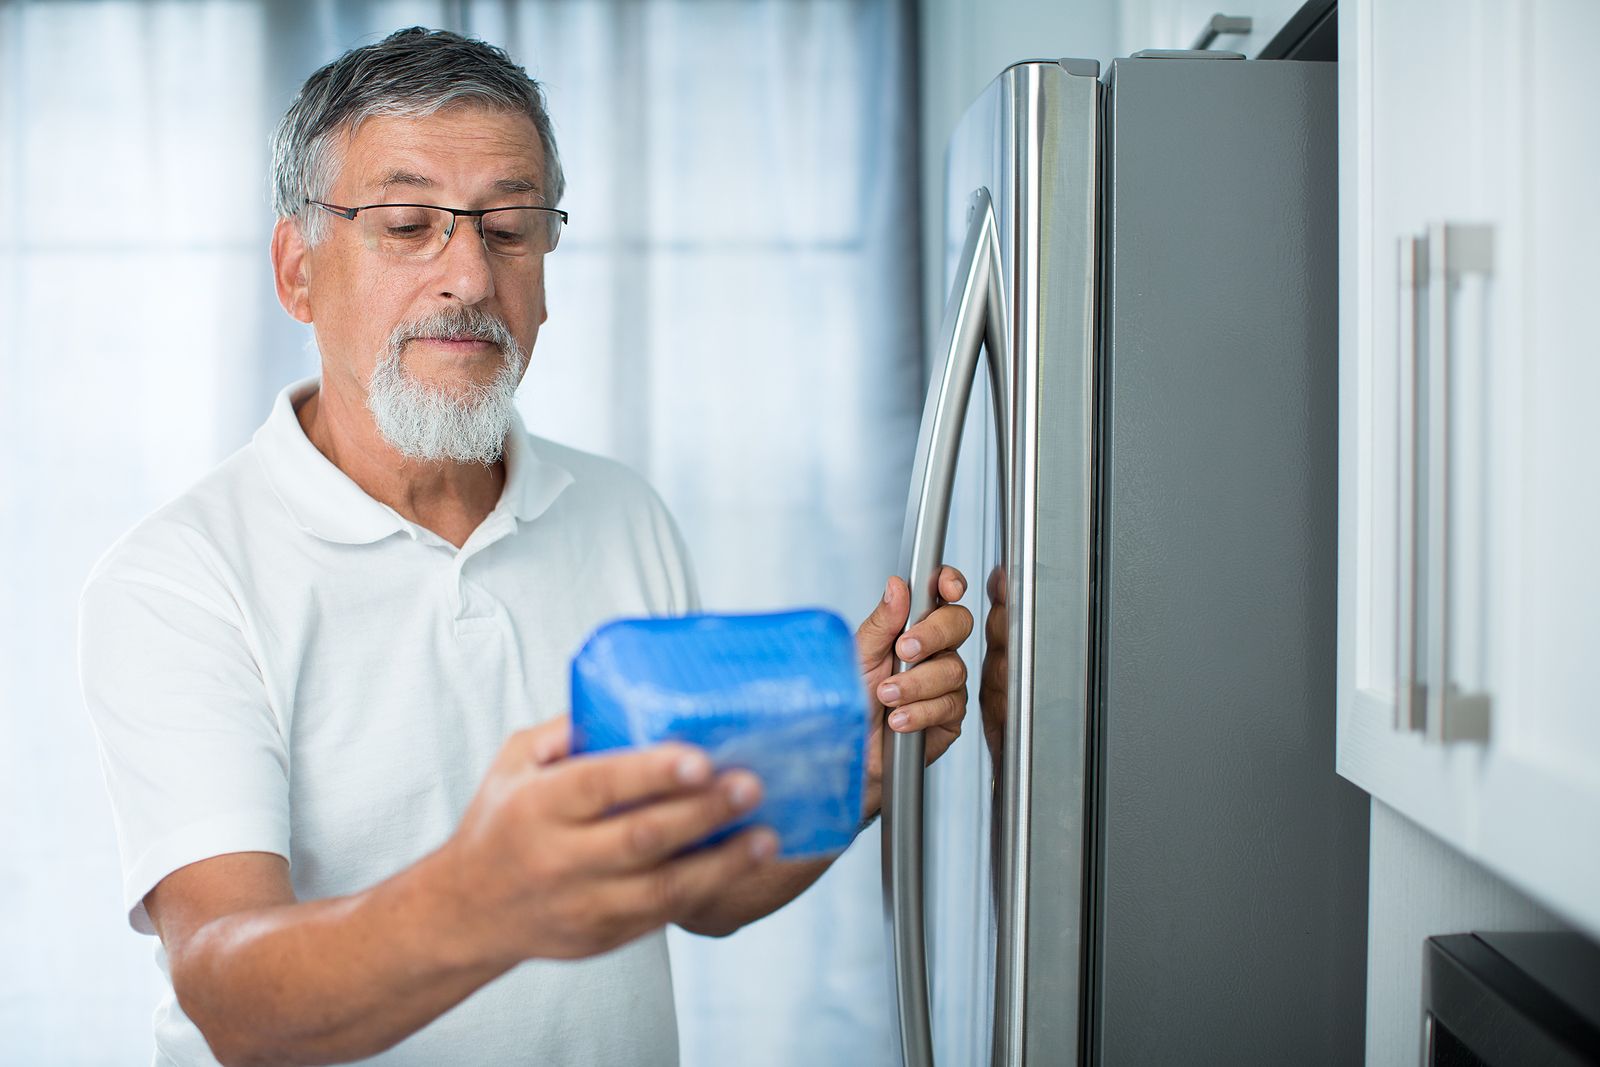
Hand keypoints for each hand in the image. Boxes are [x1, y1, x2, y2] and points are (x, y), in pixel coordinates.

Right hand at [437, 717, 777, 965]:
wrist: (468, 911)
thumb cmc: (502, 821)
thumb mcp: (515, 762)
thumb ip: (565, 731)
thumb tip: (626, 693)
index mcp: (537, 807)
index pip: (599, 786)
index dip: (652, 773)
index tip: (701, 758)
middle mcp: (559, 858)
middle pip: (641, 837)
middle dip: (703, 812)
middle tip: (752, 784)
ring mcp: (584, 904)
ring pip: (663, 889)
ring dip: (722, 862)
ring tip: (767, 836)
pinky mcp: (605, 936)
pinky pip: (664, 915)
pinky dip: (708, 890)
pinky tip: (743, 866)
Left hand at [855, 567, 974, 816]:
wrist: (851, 751)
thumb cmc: (851, 702)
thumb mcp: (859, 656)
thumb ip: (882, 622)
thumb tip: (897, 586)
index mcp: (910, 627)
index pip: (939, 594)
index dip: (950, 584)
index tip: (948, 587)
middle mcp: (932, 651)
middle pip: (958, 624)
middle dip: (932, 636)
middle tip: (904, 650)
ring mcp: (944, 682)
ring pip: (953, 669)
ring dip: (916, 683)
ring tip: (887, 695)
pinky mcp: (950, 715)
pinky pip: (948, 705)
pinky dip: (920, 711)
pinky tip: (899, 718)